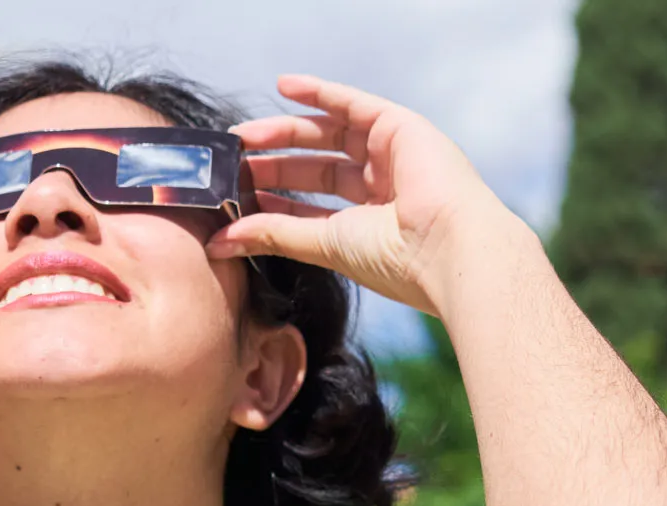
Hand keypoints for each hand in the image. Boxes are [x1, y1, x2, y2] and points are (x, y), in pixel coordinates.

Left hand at [207, 75, 519, 318]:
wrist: (446, 247)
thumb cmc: (395, 259)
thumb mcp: (323, 245)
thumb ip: (273, 235)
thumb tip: (220, 243)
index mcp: (371, 223)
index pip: (312, 204)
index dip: (273, 196)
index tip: (234, 195)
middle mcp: (384, 187)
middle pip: (316, 168)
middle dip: (271, 164)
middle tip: (230, 163)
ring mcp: (393, 155)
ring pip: (329, 136)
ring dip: (283, 132)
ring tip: (242, 136)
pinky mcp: (400, 127)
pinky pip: (352, 103)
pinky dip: (319, 92)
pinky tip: (283, 86)